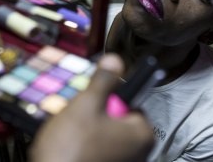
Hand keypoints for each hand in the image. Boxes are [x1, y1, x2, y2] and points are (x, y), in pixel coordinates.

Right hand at [29, 54, 153, 161]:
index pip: (131, 102)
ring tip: (70, 137)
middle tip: (77, 120)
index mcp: (142, 134)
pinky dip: (84, 148)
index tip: (92, 101)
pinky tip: (70, 150)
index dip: (109, 98)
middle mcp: (139, 153)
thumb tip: (115, 60)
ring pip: (104, 136)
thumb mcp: (87, 105)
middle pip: (117, 120)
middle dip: (95, 116)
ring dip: (86, 132)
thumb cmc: (72, 149)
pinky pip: (97, 152)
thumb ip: (103, 81)